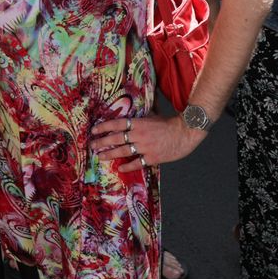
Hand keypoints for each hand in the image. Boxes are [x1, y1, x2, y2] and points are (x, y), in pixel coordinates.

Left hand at [90, 114, 204, 171]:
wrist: (185, 133)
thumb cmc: (169, 123)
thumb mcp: (152, 115)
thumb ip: (140, 116)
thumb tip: (131, 110)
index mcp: (139, 122)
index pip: (117, 124)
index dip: (104, 127)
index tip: (94, 130)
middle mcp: (139, 135)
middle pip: (116, 138)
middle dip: (102, 142)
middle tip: (92, 145)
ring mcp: (146, 147)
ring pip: (124, 151)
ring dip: (110, 154)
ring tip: (100, 156)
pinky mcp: (153, 157)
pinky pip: (137, 163)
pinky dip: (128, 166)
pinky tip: (120, 167)